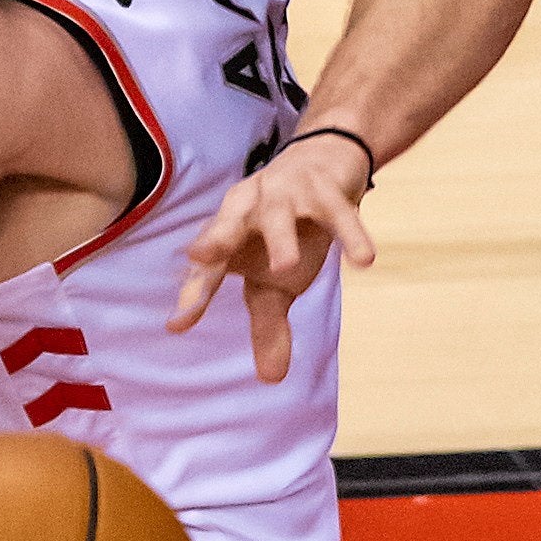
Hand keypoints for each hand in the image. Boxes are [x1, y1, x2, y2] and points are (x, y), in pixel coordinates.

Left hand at [167, 132, 375, 380]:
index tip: (177, 325)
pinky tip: (363, 261)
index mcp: (229, 230)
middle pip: (227, 223)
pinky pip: (340, 213)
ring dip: (280, 239)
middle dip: (215, 240)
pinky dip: (352, 234)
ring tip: (284, 269)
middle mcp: (250, 209)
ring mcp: (287, 195)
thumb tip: (271, 380)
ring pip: (280, 214)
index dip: (194, 293)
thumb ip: (269, 326)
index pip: (209, 266)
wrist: (325, 160)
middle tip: (201, 258)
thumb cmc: (287, 228)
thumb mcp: (276, 279)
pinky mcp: (327, 190)